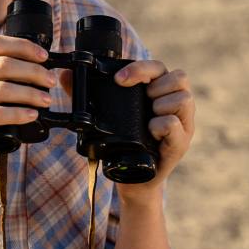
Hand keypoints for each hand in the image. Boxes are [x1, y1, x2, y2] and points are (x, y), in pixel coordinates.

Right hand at [0, 35, 56, 187]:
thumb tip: (11, 68)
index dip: (22, 46)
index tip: (43, 55)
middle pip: (3, 64)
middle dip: (33, 71)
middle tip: (50, 81)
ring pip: (2, 88)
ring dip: (30, 93)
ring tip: (45, 100)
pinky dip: (18, 114)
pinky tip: (31, 117)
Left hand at [63, 60, 194, 200]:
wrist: (132, 181)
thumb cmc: (122, 144)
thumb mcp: (104, 117)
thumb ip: (86, 95)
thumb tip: (65, 75)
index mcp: (159, 93)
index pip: (159, 68)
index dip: (141, 68)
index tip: (119, 80)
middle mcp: (175, 106)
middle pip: (179, 77)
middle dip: (155, 86)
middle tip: (142, 101)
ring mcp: (182, 124)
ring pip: (183, 98)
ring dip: (160, 105)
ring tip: (148, 118)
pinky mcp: (180, 144)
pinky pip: (176, 124)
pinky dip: (161, 125)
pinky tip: (150, 131)